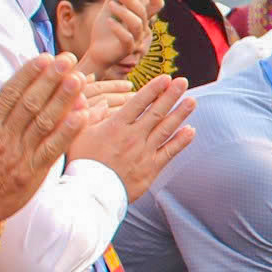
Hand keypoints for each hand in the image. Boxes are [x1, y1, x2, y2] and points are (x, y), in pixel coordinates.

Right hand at [0, 55, 90, 228]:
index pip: (11, 93)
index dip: (29, 74)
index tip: (44, 58)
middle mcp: (4, 138)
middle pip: (32, 103)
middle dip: (52, 79)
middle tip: (68, 60)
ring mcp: (20, 155)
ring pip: (46, 122)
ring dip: (65, 99)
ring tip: (79, 79)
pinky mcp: (33, 173)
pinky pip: (54, 148)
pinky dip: (69, 131)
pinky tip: (82, 114)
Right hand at [68, 73, 195, 200]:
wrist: (89, 193)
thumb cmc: (81, 163)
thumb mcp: (79, 134)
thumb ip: (91, 115)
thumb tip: (98, 99)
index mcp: (116, 126)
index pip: (139, 102)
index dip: (154, 89)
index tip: (165, 78)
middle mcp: (133, 136)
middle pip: (156, 112)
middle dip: (171, 95)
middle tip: (183, 82)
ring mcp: (144, 152)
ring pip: (166, 129)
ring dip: (180, 114)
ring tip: (192, 101)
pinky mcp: (150, 169)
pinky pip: (169, 152)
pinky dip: (181, 141)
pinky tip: (191, 131)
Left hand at [78, 0, 160, 79]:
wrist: (97, 51)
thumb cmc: (106, 30)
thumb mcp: (109, 8)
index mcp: (141, 17)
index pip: (156, 5)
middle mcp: (142, 28)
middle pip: (144, 12)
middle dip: (133, 0)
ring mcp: (136, 40)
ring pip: (137, 24)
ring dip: (124, 12)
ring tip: (110, 6)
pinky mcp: (127, 50)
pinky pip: (127, 38)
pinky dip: (118, 28)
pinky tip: (108, 21)